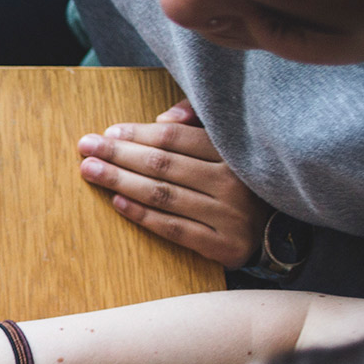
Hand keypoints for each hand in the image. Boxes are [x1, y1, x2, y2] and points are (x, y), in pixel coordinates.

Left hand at [76, 99, 267, 267]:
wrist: (277, 229)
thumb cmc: (238, 180)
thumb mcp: (226, 146)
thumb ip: (196, 124)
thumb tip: (163, 118)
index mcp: (232, 153)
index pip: (174, 139)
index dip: (137, 134)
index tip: (107, 133)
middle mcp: (233, 183)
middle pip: (163, 165)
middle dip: (119, 155)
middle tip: (86, 148)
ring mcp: (230, 216)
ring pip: (164, 195)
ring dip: (121, 182)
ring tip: (90, 171)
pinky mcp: (224, 245)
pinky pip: (174, 228)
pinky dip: (142, 215)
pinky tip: (117, 202)